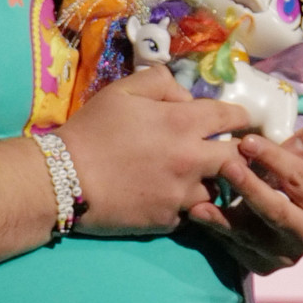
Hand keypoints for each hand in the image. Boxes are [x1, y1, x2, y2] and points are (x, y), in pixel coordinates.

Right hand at [62, 67, 248, 235]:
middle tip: (227, 152)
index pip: (232, 117)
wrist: (63, 179)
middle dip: (237, 153)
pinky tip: (169, 198)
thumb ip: (161, 82)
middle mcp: (192, 159)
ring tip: (197, 178)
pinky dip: (185, 206)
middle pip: (237, 158)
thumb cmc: (91, 130)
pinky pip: (189, 213)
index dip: (239, 117)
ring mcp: (181, 194)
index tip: (238, 121)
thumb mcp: (123, 91)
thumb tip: (186, 97)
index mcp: (184, 122)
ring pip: (217, 190)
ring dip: (211, 182)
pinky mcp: (167, 220)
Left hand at [186, 115, 302, 271]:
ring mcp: (285, 255)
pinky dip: (216, 231)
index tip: (247, 142)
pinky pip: (236, 248)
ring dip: (223, 218)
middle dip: (250, 189)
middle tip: (226, 167)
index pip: (299, 179)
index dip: (274, 159)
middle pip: (277, 212)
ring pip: (250, 235)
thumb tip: (292, 146)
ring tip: (199, 204)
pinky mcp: (262, 265)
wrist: (299, 206)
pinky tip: (198, 216)